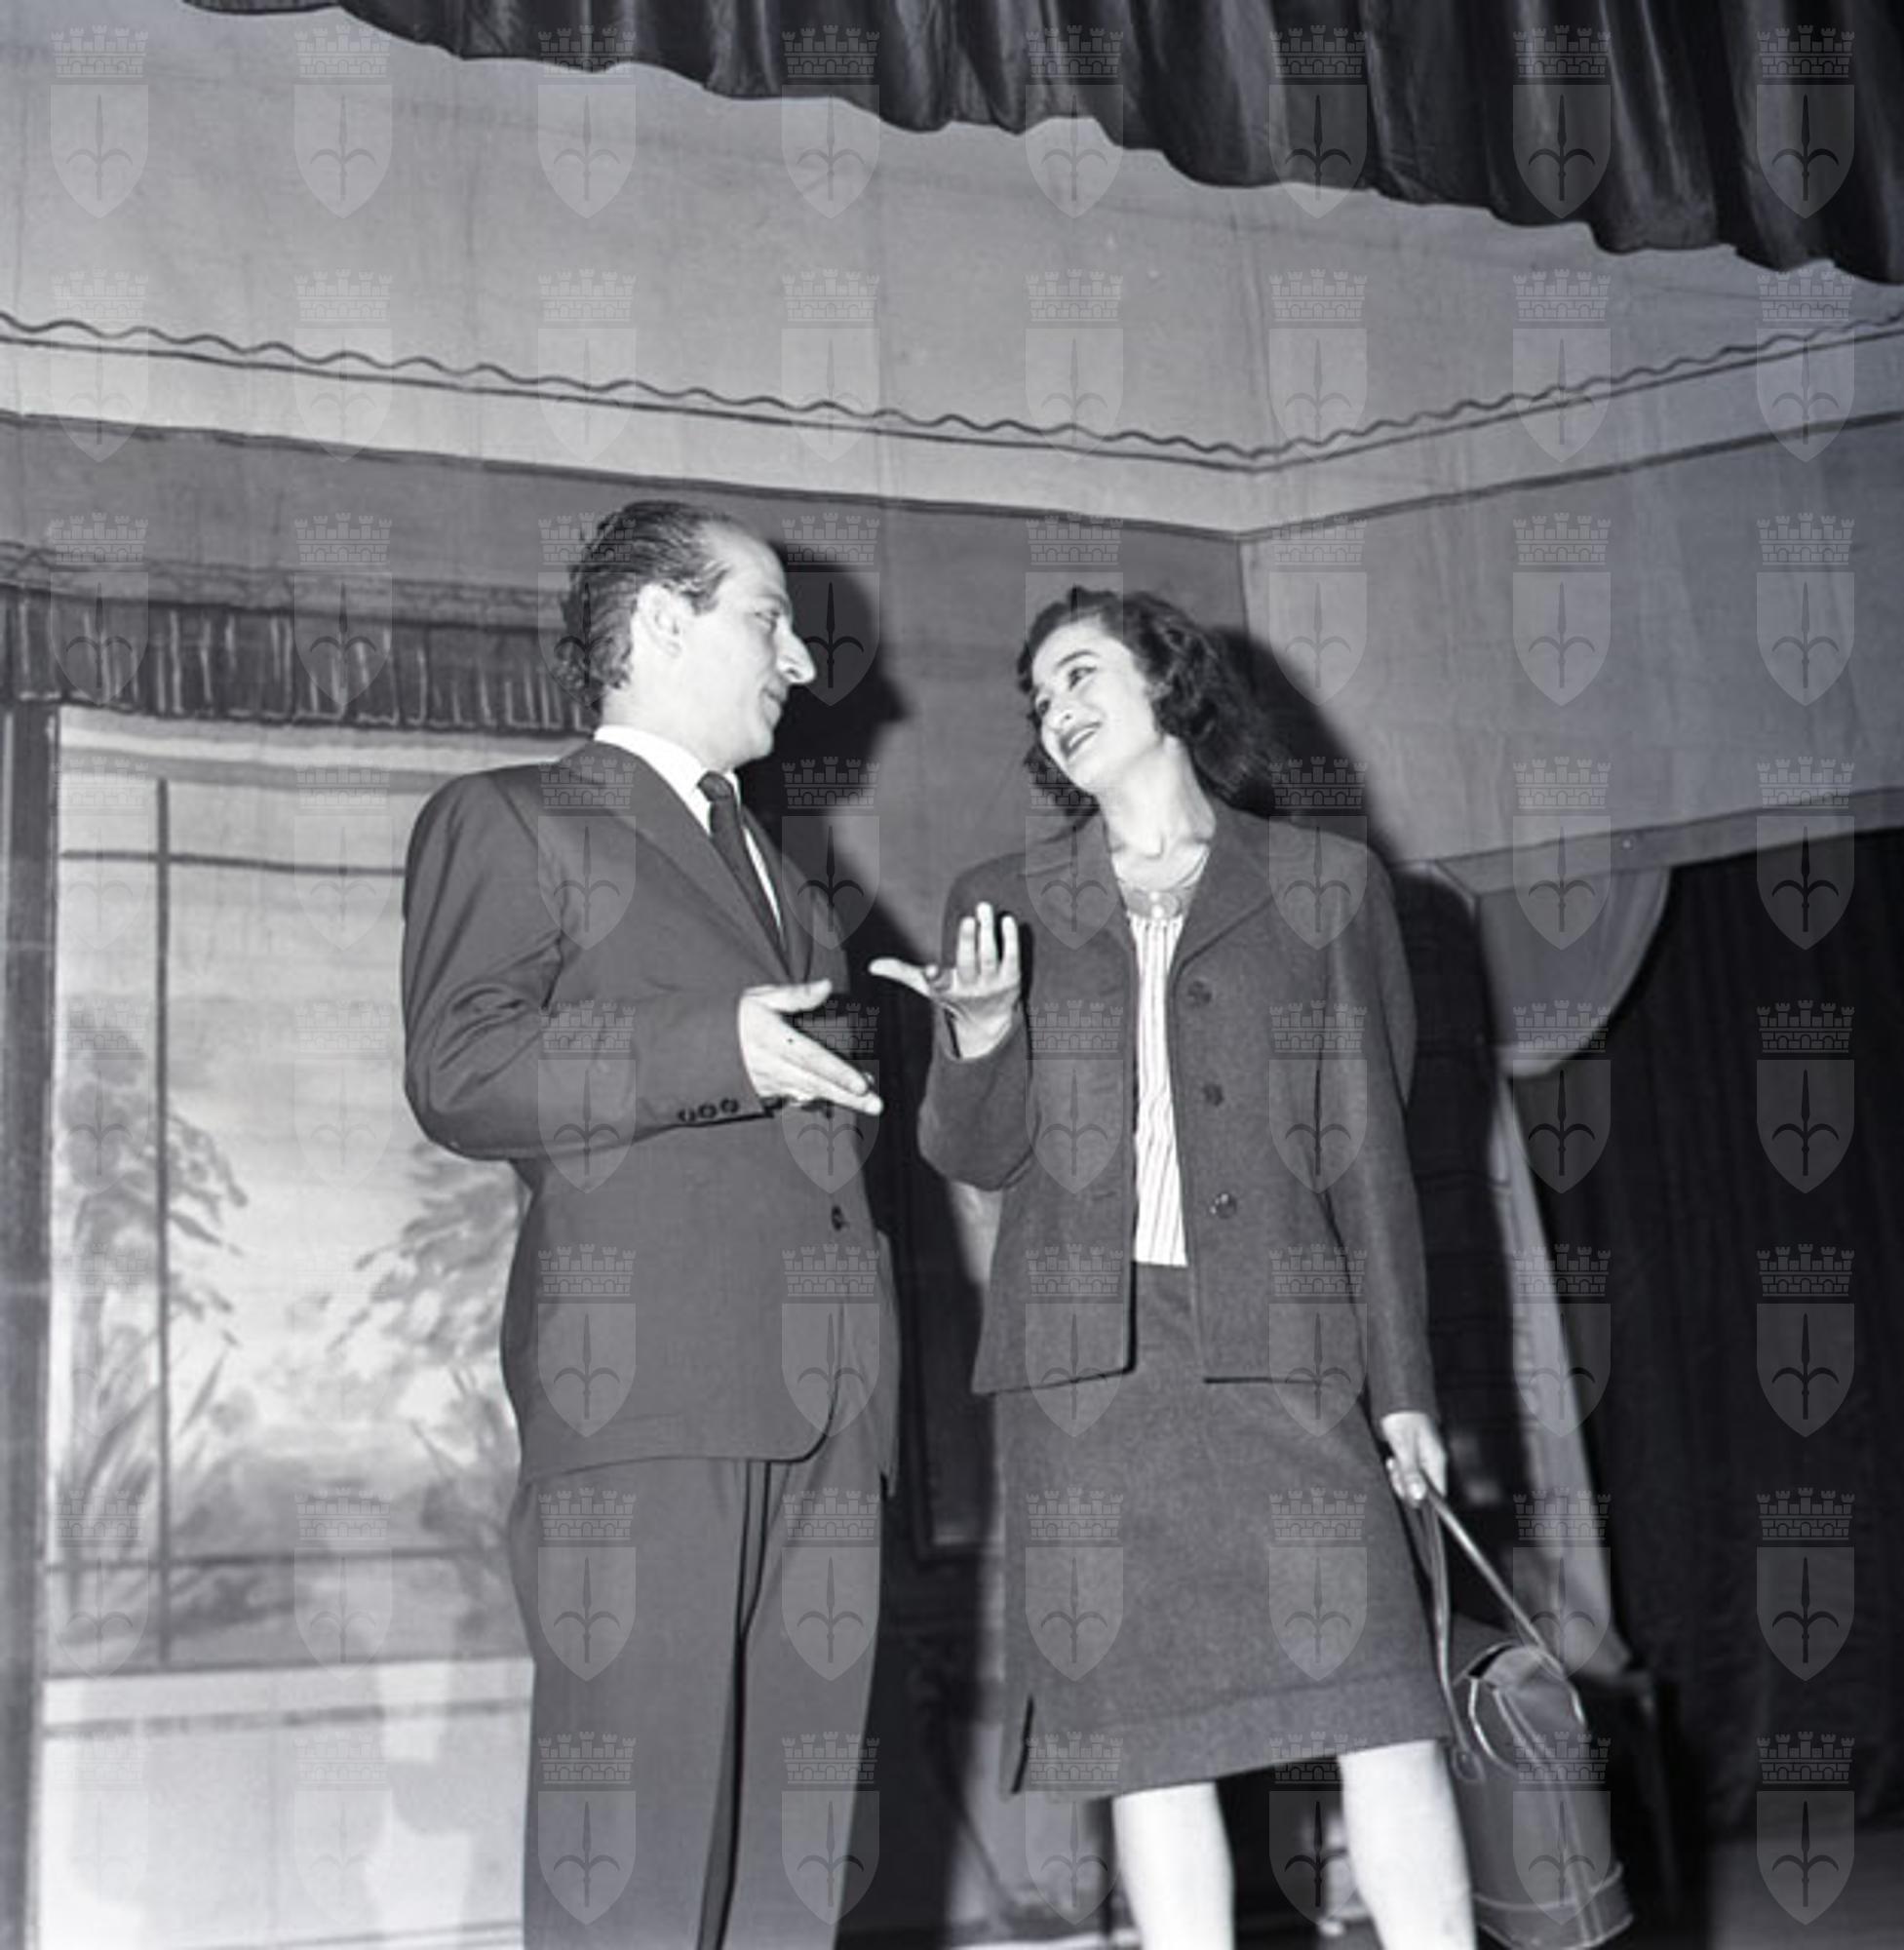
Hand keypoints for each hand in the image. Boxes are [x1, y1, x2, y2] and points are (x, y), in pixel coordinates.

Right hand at [738, 979, 881, 1113]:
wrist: (703, 1046)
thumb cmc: (736, 1017)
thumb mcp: (761, 997)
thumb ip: (795, 994)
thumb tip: (827, 986)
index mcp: (774, 1040)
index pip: (812, 1059)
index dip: (838, 1073)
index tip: (862, 1083)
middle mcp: (774, 1066)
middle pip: (818, 1085)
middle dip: (849, 1097)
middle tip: (877, 1105)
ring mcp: (771, 1083)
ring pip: (811, 1095)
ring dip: (840, 1100)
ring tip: (867, 1104)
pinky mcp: (768, 1092)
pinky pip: (798, 1099)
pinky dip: (820, 1101)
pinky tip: (839, 1100)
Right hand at [870, 902, 1021, 1057]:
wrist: (988, 1021)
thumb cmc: (954, 995)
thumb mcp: (927, 986)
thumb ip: (902, 972)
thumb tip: (872, 966)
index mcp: (947, 987)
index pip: (937, 982)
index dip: (932, 976)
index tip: (930, 970)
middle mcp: (970, 986)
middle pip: (968, 963)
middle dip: (967, 942)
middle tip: (968, 918)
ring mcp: (992, 984)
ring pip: (990, 957)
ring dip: (988, 933)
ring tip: (985, 908)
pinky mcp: (1012, 979)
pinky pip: (1011, 958)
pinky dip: (1010, 940)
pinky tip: (1007, 920)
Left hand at [1378, 1410, 1447, 1505]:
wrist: (1397, 1397)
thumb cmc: (1402, 1417)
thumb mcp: (1404, 1446)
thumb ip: (1411, 1472)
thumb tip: (1419, 1496)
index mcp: (1435, 1460)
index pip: (1438, 1494)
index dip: (1421, 1499)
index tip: (1406, 1492)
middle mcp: (1433, 1460)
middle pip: (1423, 1489)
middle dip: (1405, 1485)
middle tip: (1395, 1470)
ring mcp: (1425, 1456)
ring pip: (1414, 1480)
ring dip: (1400, 1475)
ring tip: (1394, 1461)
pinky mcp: (1416, 1453)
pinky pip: (1409, 1469)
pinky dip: (1399, 1468)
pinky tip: (1394, 1458)